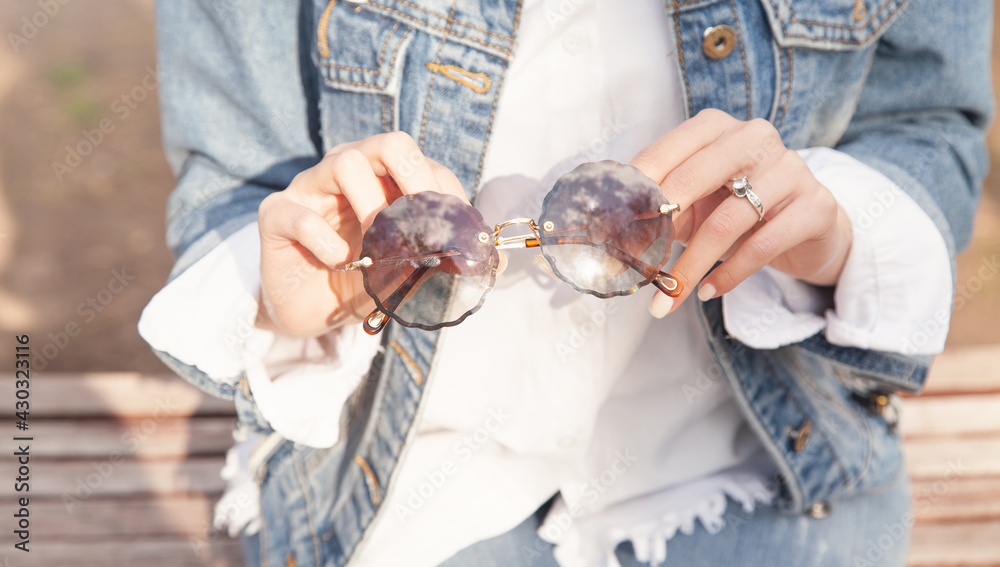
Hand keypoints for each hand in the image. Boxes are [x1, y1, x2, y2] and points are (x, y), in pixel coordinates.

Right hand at [256, 132, 465, 336]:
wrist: (314, 311)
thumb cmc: (365, 280)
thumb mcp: (409, 271)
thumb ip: (446, 259)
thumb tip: (498, 262)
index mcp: (385, 178)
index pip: (423, 164)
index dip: (443, 195)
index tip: (451, 235)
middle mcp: (350, 171)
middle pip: (388, 143)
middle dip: (414, 178)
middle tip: (418, 224)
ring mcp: (311, 188)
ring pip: (345, 163)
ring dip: (371, 208)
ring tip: (373, 249)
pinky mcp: (277, 215)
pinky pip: (299, 214)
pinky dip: (325, 241)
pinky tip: (338, 262)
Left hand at [630, 109, 853, 316]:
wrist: (806, 225)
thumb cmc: (736, 210)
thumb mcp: (692, 205)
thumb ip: (658, 213)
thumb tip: (612, 242)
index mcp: (714, 128)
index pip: (663, 153)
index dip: (634, 192)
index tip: (607, 229)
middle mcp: (753, 138)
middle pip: (692, 180)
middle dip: (657, 227)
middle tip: (633, 265)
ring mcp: (789, 169)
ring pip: (726, 222)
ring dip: (690, 267)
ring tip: (667, 299)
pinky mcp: (815, 206)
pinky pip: (763, 245)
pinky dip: (729, 274)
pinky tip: (708, 291)